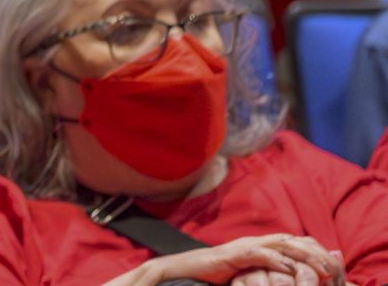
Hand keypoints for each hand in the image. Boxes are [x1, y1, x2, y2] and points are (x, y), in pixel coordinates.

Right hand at [135, 235, 343, 285]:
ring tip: (321, 269)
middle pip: (294, 240)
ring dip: (303, 256)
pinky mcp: (232, 255)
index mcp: (262, 247)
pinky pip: (257, 254)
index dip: (318, 253)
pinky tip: (289, 268)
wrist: (184, 273)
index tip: (336, 270)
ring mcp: (244, 247)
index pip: (297, 243)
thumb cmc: (216, 277)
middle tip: (335, 270)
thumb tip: (292, 278)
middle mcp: (256, 242)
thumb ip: (270, 277)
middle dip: (317, 253)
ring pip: (281, 244)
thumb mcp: (250, 278)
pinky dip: (275, 260)